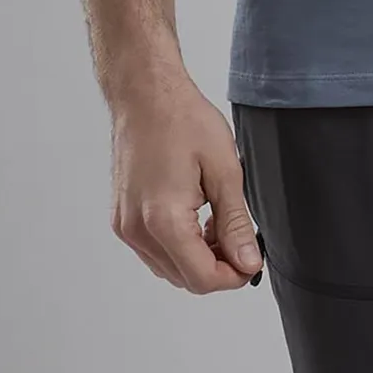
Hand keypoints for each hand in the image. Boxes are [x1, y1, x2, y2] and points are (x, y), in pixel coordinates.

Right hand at [109, 65, 262, 292]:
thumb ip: (236, 223)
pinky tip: (195, 216)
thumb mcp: (224, 169)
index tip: (251, 259)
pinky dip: (178, 245)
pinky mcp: (122, 219)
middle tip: (239, 235)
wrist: (146, 94)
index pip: (201, 278)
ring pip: (168, 268)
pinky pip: (153, 251)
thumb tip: (248, 262)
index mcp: (163, 220)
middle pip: (184, 278)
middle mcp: (137, 230)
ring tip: (217, 220)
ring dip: (197, 257)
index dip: (233, 276)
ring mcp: (125, 226)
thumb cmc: (182, 119)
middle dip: (217, 266)